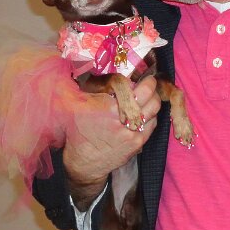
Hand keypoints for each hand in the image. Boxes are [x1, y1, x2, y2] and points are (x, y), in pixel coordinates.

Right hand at [63, 76, 160, 208]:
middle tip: (147, 82)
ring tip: (145, 97)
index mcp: (107, 107)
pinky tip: (142, 113)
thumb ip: (82, 86)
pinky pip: (153, 123)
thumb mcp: (75, 105)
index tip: (139, 75)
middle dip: (150, 86)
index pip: (131, 86)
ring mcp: (132, 132)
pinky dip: (150, 115)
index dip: (139, 79)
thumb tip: (82, 68)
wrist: (84, 162)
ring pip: (154, 108)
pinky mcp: (138, 142)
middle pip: (149, 95)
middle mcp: (122, 119)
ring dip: (151, 100)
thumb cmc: (79, 130)